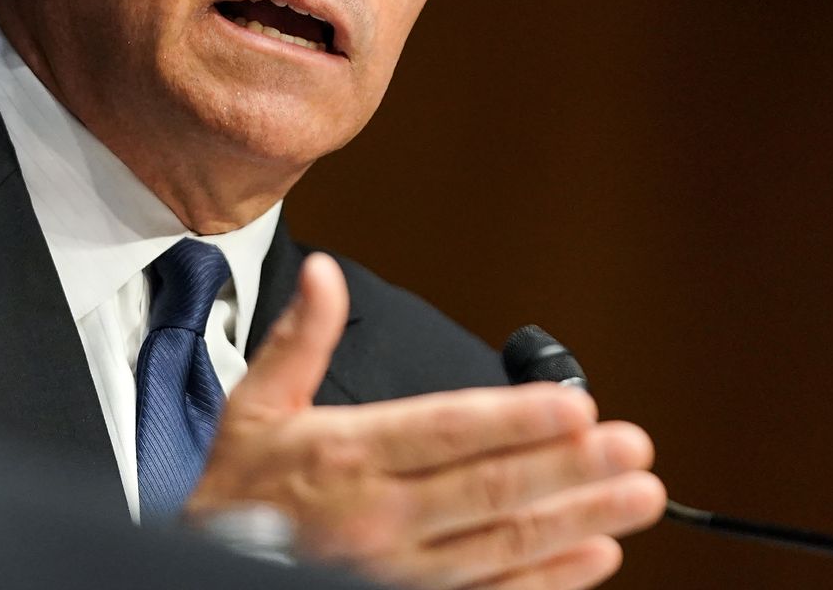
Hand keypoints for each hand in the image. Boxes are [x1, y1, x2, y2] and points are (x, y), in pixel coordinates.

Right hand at [185, 254, 664, 589]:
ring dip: (577, 522)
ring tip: (636, 499)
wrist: (196, 568)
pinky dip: (546, 581)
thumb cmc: (230, 491)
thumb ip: (299, 340)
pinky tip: (593, 558)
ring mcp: (397, 570)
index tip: (576, 407)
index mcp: (345, 453)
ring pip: (502, 546)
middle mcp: (378, 516)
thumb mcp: (252, 406)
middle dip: (569, 471)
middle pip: (490, 491)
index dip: (516, 421)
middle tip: (633, 450)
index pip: (446, 432)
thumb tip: (324, 274)